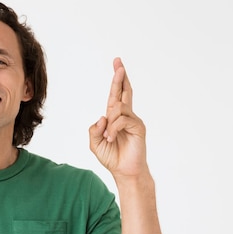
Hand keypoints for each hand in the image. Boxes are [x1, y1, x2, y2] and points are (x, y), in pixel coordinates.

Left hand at [89, 58, 147, 178]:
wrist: (124, 171)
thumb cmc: (112, 157)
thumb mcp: (95, 143)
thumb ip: (94, 130)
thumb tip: (103, 116)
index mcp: (115, 117)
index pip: (116, 94)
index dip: (117, 80)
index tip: (117, 64)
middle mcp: (125, 116)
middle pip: (124, 91)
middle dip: (119, 77)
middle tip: (118, 62)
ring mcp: (133, 120)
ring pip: (117, 108)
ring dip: (109, 123)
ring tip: (109, 138)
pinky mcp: (138, 127)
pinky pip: (121, 121)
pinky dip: (113, 130)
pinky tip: (112, 140)